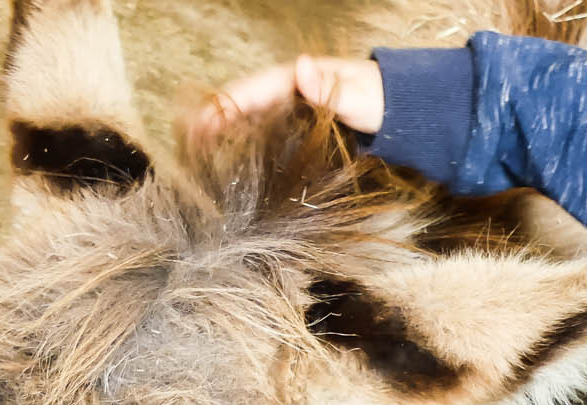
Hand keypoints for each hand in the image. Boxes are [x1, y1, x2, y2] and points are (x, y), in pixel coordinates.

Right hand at [184, 55, 384, 145]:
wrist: (400, 107)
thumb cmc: (381, 101)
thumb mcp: (361, 95)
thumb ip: (331, 88)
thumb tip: (300, 67)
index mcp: (298, 79)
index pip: (253, 90)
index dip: (226, 105)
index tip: (202, 120)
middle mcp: (290, 90)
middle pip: (243, 102)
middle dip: (213, 118)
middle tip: (186, 139)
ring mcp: (292, 106)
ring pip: (249, 116)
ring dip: (222, 130)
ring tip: (195, 149)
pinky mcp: (297, 123)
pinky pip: (263, 129)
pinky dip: (242, 139)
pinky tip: (227, 155)